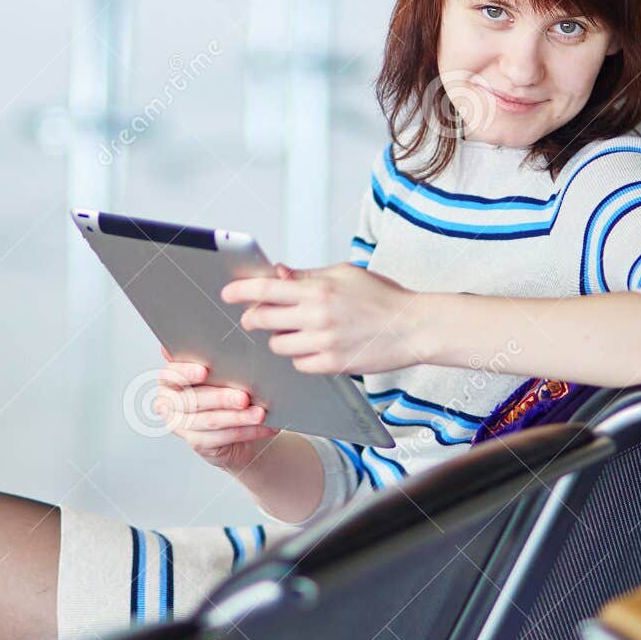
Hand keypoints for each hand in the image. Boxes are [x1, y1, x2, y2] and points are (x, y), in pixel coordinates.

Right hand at [155, 346, 279, 473]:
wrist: (228, 423)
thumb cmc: (220, 390)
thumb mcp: (216, 374)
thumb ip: (212, 361)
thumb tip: (220, 342)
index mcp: (170, 381)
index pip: (170, 375)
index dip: (185, 373)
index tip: (204, 372)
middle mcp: (170, 404)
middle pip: (193, 400)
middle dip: (221, 398)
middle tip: (243, 397)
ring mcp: (181, 425)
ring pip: (210, 420)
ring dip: (239, 418)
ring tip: (259, 414)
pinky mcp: (196, 442)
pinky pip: (222, 437)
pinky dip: (247, 431)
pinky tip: (263, 427)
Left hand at [221, 262, 423, 375]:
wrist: (413, 327)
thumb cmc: (382, 297)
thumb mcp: (344, 274)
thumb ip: (308, 276)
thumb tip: (276, 274)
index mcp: (319, 289)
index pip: (266, 289)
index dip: (241, 291)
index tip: (227, 293)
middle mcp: (318, 316)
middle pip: (263, 320)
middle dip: (254, 318)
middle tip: (255, 317)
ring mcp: (324, 343)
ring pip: (278, 345)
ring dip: (281, 339)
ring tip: (298, 331)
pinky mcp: (333, 365)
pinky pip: (299, 364)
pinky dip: (301, 356)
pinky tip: (315, 347)